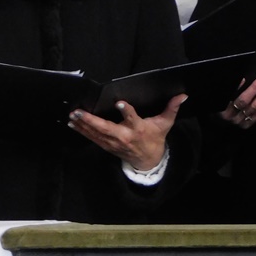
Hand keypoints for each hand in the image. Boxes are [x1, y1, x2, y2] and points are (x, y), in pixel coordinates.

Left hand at [68, 93, 185, 171]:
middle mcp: (124, 136)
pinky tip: (72, 124)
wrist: (149, 161)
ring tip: (72, 116)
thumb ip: (171, 109)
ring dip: (83, 125)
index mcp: (138, 129)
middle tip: (79, 112)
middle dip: (91, 121)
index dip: (127, 112)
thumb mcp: (165, 124)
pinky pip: (93, 138)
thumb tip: (182, 95)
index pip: (133, 119)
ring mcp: (114, 143)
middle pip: (106, 128)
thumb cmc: (155, 138)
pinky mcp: (107, 146)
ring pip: (96, 134)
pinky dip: (82, 131)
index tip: (120, 103)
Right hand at [220, 74, 255, 127]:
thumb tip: (241, 80)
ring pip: (255, 108)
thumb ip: (228, 90)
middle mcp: (232, 117)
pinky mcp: (247, 125)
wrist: (215, 121)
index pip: (238, 99)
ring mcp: (240, 122)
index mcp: (223, 110)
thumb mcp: (217, 98)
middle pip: (248, 103)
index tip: (251, 78)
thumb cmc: (216, 105)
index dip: (246, 89)